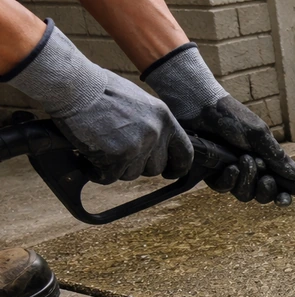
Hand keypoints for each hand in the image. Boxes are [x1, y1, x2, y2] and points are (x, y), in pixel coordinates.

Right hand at [4, 21, 191, 183]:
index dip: (178, 166)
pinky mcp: (117, 157)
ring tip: (101, 145)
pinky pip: (109, 177)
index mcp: (164, 118)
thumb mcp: (138, 101)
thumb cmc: (100, 89)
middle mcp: (155, 133)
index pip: (184, 152)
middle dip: (136, 165)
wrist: (74, 85)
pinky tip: (89, 157)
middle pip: (154, 168)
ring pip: (131, 174)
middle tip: (117, 150)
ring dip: (115, 167)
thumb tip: (157, 146)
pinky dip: (97, 171)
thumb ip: (151, 124)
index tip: (171, 173)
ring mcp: (137, 146)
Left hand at [144, 44, 294, 205]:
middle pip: (261, 196)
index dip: (281, 196)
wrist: (203, 109)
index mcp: (265, 161)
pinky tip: (230, 167)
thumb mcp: (260, 136)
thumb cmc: (233, 118)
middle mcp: (249, 170)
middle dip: (265, 190)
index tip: (283, 199)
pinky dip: (229, 180)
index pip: (277, 186)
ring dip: (247, 180)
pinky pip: (224, 188)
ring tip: (243, 161)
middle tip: (265, 177)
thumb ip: (278, 158)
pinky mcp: (212, 173)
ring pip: (243, 194)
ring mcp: (231, 173)